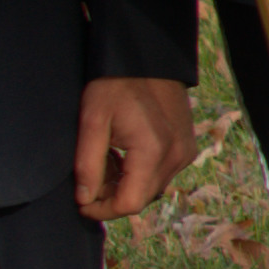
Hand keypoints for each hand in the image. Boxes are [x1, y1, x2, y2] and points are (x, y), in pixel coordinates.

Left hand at [75, 72, 196, 220]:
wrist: (146, 58)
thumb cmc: (115, 85)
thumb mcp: (92, 121)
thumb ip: (88, 164)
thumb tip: (85, 200)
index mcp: (153, 151)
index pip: (129, 203)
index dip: (102, 210)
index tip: (81, 203)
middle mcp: (176, 156)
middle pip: (141, 198)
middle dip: (111, 196)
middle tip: (90, 175)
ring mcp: (185, 152)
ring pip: (151, 188)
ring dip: (126, 184)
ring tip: (108, 159)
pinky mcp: (187, 147)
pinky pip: (162, 173)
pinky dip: (140, 173)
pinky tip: (125, 153)